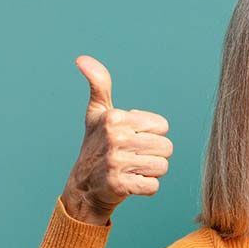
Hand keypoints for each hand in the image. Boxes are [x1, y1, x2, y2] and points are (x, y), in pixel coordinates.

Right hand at [60, 55, 172, 225]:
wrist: (83, 187)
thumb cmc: (96, 145)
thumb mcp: (97, 113)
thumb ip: (99, 84)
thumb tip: (82, 59)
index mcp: (114, 118)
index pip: (162, 126)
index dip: (151, 134)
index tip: (131, 139)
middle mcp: (115, 137)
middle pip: (166, 147)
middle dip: (154, 155)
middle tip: (133, 158)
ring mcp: (116, 162)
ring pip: (162, 167)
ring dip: (151, 172)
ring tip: (132, 170)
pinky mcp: (119, 185)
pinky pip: (153, 186)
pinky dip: (146, 187)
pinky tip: (130, 183)